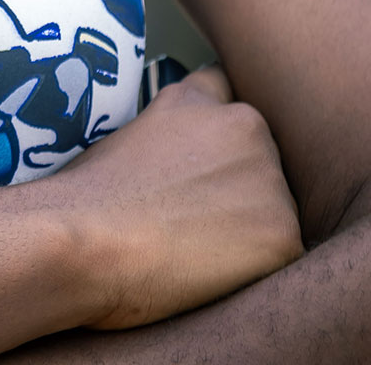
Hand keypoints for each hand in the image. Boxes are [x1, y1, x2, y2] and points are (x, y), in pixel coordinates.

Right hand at [41, 64, 303, 328]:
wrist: (87, 237)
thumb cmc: (92, 195)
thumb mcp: (132, 130)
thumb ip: (174, 126)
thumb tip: (188, 152)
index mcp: (205, 98)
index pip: (230, 101)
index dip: (217, 137)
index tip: (200, 165)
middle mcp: (246, 125)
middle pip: (260, 161)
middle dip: (238, 186)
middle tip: (192, 219)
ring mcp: (270, 179)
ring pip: (274, 209)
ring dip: (250, 228)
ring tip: (194, 247)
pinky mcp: (283, 233)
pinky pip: (281, 254)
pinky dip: (256, 269)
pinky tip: (211, 272)